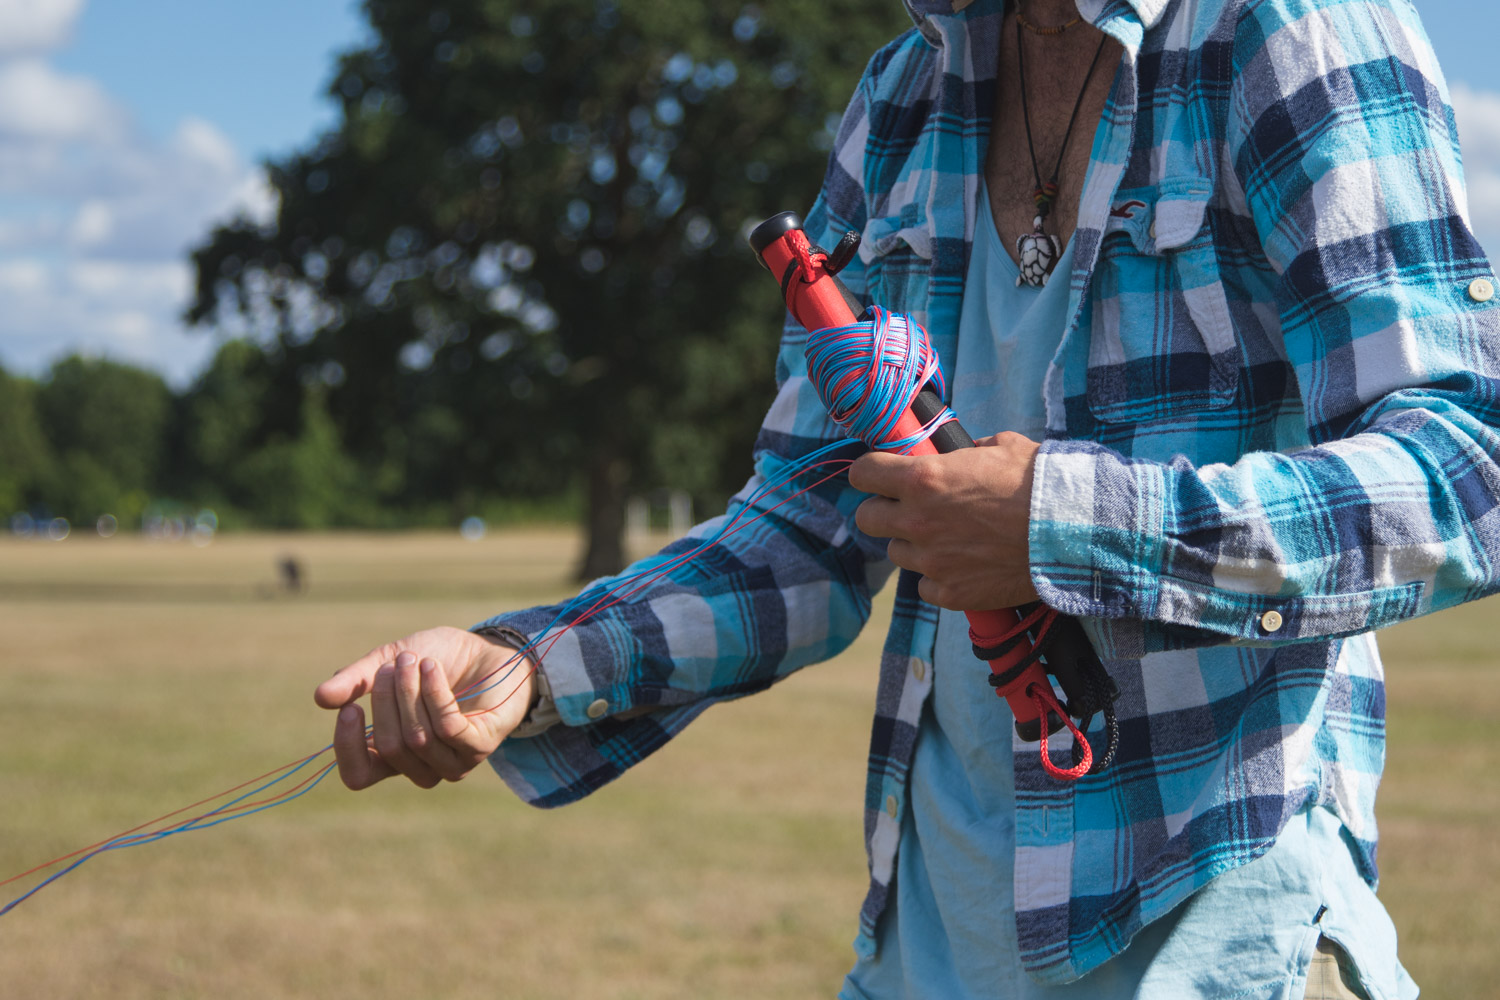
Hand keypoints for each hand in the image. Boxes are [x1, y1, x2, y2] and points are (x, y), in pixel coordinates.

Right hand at [314, 626, 535, 789]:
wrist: (490, 648)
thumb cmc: (437, 660)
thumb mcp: (389, 661)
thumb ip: (357, 680)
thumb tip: (319, 698)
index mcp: (393, 756)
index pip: (359, 776)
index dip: (348, 747)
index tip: (349, 708)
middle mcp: (422, 766)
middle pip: (390, 747)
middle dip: (387, 700)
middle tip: (395, 664)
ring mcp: (454, 761)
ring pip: (418, 738)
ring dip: (411, 693)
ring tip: (414, 660)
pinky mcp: (481, 745)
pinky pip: (448, 727)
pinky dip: (435, 693)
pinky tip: (432, 667)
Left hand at [850, 432, 1040, 609]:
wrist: (1072, 532)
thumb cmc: (1039, 483)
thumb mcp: (1001, 446)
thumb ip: (966, 450)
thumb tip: (958, 454)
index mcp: (923, 479)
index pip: (863, 473)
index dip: (870, 472)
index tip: (881, 474)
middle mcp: (918, 522)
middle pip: (866, 518)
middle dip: (883, 510)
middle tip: (909, 508)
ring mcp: (932, 561)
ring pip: (896, 553)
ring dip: (913, 544)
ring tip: (949, 537)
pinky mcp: (950, 593)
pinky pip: (925, 585)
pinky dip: (938, 576)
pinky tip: (963, 564)